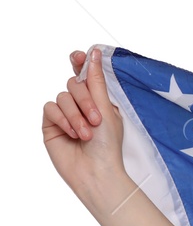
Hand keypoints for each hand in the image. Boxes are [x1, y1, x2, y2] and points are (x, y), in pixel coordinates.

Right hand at [42, 46, 128, 204]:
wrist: (96, 171)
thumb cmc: (107, 146)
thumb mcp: (106, 110)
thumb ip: (96, 81)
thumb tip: (93, 53)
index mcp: (99, 100)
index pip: (85, 75)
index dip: (81, 63)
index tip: (79, 55)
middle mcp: (81, 105)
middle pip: (73, 84)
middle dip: (86, 100)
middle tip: (97, 119)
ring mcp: (65, 115)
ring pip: (62, 97)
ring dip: (77, 115)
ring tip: (87, 134)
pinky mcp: (51, 125)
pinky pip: (50, 109)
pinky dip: (64, 120)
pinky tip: (73, 134)